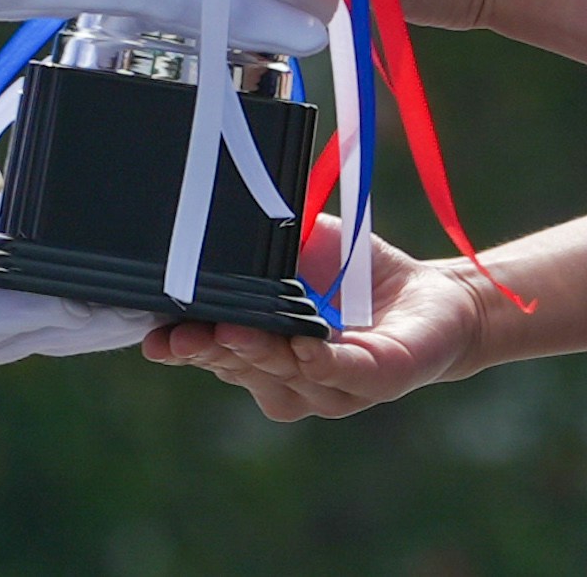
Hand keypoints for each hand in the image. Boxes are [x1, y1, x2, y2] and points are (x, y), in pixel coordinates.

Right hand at [142, 223, 491, 419]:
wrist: (433, 295)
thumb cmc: (355, 274)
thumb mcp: (294, 247)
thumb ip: (253, 239)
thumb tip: (206, 200)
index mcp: (264, 351)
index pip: (214, 354)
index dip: (183, 347)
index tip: (153, 336)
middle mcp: (291, 378)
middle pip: (241, 368)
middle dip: (210, 350)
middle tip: (182, 332)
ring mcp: (334, 386)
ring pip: (286, 377)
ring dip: (259, 356)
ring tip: (233, 331)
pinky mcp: (379, 379)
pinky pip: (344, 373)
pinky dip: (321, 361)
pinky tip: (303, 345)